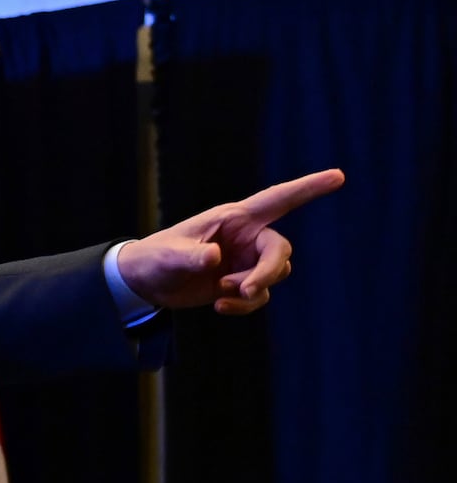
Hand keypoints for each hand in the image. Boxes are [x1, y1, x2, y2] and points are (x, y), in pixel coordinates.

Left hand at [117, 169, 343, 314]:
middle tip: (246, 289)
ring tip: (220, 293)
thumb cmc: (154, 258)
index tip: (338, 176)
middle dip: (267, 272)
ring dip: (253, 289)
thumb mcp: (168, 256)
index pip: (277, 199)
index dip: (308, 188)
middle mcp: (246, 237)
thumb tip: (215, 259)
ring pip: (274, 274)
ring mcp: (245, 260)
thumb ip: (191, 257)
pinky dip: (245, 303)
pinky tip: (219, 306)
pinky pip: (260, 295)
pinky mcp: (241, 282)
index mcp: (233, 218)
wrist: (145, 282)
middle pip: (279, 250)